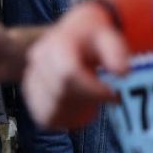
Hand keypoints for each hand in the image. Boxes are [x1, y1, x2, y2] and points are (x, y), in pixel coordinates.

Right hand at [22, 3, 129, 128]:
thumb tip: (122, 71)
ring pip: (52, 109)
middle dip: (88, 101)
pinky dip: (65, 119)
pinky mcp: (31, 94)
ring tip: (92, 99)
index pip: (68, 74)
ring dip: (77, 111)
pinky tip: (79, 108)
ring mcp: (31, 77)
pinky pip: (45, 117)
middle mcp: (37, 59)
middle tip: (106, 95)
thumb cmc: (94, 36)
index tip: (113, 93)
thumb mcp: (110, 35)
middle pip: (60, 94)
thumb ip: (117, 51)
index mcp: (55, 43)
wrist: (76, 34)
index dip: (93, 90)